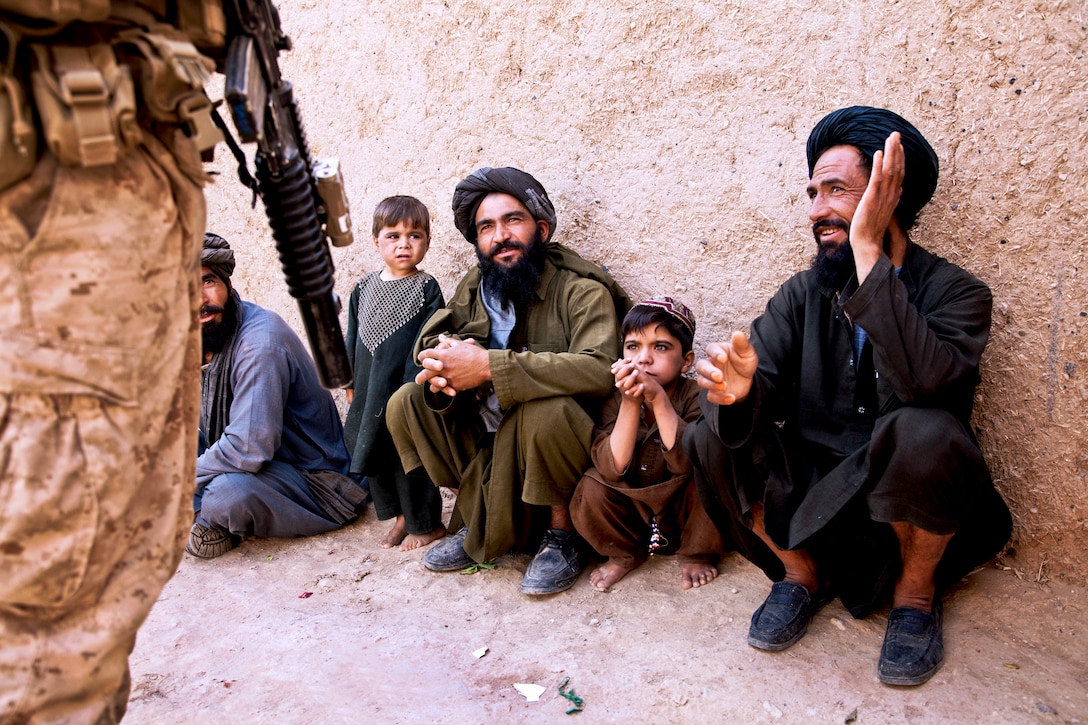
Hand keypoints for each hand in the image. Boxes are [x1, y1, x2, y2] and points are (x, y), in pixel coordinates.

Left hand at [415, 335, 489, 395]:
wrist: (486, 365)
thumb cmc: (474, 353)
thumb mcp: (460, 345)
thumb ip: (448, 342)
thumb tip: (440, 337)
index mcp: (444, 354)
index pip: (427, 354)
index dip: (422, 356)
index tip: (421, 358)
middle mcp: (444, 366)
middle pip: (426, 372)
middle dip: (421, 376)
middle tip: (418, 380)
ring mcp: (449, 377)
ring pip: (434, 384)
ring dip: (432, 385)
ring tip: (430, 387)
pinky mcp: (455, 385)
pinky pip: (445, 389)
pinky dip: (444, 390)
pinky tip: (442, 390)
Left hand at [611, 358, 664, 405]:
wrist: (654, 391)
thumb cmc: (642, 383)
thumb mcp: (634, 376)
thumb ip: (626, 369)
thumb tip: (617, 362)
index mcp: (637, 369)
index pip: (627, 364)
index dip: (619, 366)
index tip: (612, 371)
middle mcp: (640, 372)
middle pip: (630, 369)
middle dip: (621, 374)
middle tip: (614, 378)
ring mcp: (644, 379)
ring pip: (634, 378)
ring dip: (625, 381)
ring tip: (617, 386)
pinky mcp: (647, 386)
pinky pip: (640, 387)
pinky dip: (633, 390)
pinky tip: (627, 392)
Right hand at [694, 331, 757, 404]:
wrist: (748, 380)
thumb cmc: (744, 363)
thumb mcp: (747, 353)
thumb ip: (742, 344)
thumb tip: (738, 333)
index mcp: (717, 351)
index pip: (710, 349)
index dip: (715, 353)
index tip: (723, 358)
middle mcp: (710, 364)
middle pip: (701, 366)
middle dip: (709, 372)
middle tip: (719, 376)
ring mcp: (710, 379)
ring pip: (702, 381)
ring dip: (711, 385)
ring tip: (724, 387)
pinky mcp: (713, 392)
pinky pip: (711, 396)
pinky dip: (720, 398)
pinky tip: (731, 398)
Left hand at [850, 131, 905, 282]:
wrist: (866, 244)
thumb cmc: (872, 231)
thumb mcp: (883, 212)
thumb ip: (890, 199)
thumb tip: (898, 190)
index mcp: (892, 197)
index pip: (898, 174)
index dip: (899, 159)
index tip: (899, 146)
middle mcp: (890, 195)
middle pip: (896, 168)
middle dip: (897, 150)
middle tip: (896, 134)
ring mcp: (882, 197)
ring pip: (890, 170)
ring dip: (891, 152)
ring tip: (891, 137)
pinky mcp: (872, 199)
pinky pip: (877, 179)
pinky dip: (879, 165)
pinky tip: (878, 153)